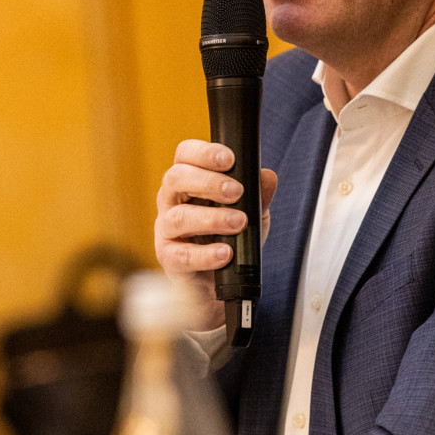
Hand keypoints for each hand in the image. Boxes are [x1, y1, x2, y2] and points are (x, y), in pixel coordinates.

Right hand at [152, 139, 278, 332]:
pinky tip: (225, 253)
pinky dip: (206, 254)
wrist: (222, 282)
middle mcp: (173, 201)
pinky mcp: (169, 258)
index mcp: (189, 182)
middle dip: (208, 181)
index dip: (204, 152)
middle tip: (236, 191)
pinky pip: (182, 254)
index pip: (185, 155)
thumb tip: (267, 176)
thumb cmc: (231, 238)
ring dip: (212, 218)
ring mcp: (167, 230)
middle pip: (175, 178)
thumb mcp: (252, 214)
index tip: (229, 159)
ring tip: (239, 223)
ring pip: (179, 216)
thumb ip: (259, 195)